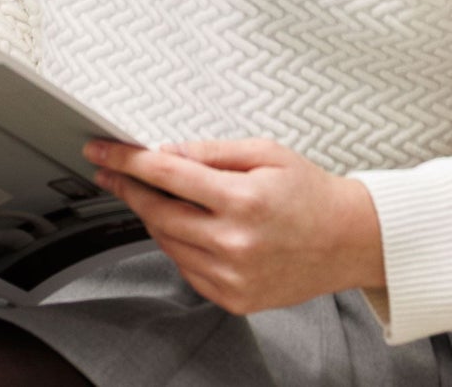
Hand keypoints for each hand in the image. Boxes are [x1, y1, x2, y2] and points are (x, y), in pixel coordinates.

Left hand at [82, 136, 384, 313]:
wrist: (350, 240)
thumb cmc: (309, 191)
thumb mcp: (262, 153)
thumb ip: (209, 152)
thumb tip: (165, 152)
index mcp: (242, 201)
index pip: (165, 176)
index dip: (126, 161)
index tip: (101, 151)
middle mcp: (236, 243)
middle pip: (157, 212)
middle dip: (127, 187)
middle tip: (110, 171)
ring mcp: (235, 276)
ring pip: (167, 242)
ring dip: (150, 216)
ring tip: (148, 194)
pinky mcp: (237, 299)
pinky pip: (186, 268)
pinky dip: (175, 244)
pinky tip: (180, 225)